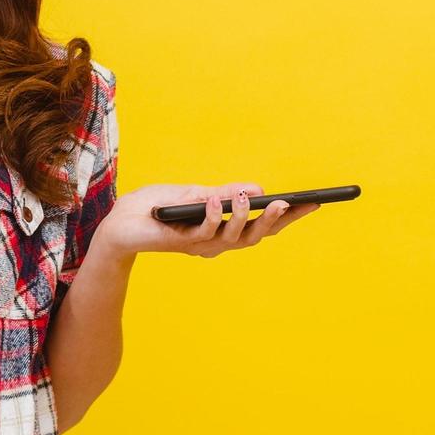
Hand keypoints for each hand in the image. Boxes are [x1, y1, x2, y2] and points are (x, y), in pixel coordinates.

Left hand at [93, 182, 319, 258]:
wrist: (120, 221)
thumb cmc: (156, 207)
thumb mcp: (195, 193)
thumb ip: (223, 193)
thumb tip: (257, 189)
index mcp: (223, 230)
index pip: (262, 226)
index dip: (288, 218)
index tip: (313, 203)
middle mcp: (216, 242)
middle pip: (256, 237)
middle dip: (276, 222)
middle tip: (294, 204)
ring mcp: (199, 245)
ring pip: (233, 238)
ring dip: (245, 217)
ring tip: (252, 198)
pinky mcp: (180, 242)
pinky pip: (203, 232)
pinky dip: (212, 216)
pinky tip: (216, 200)